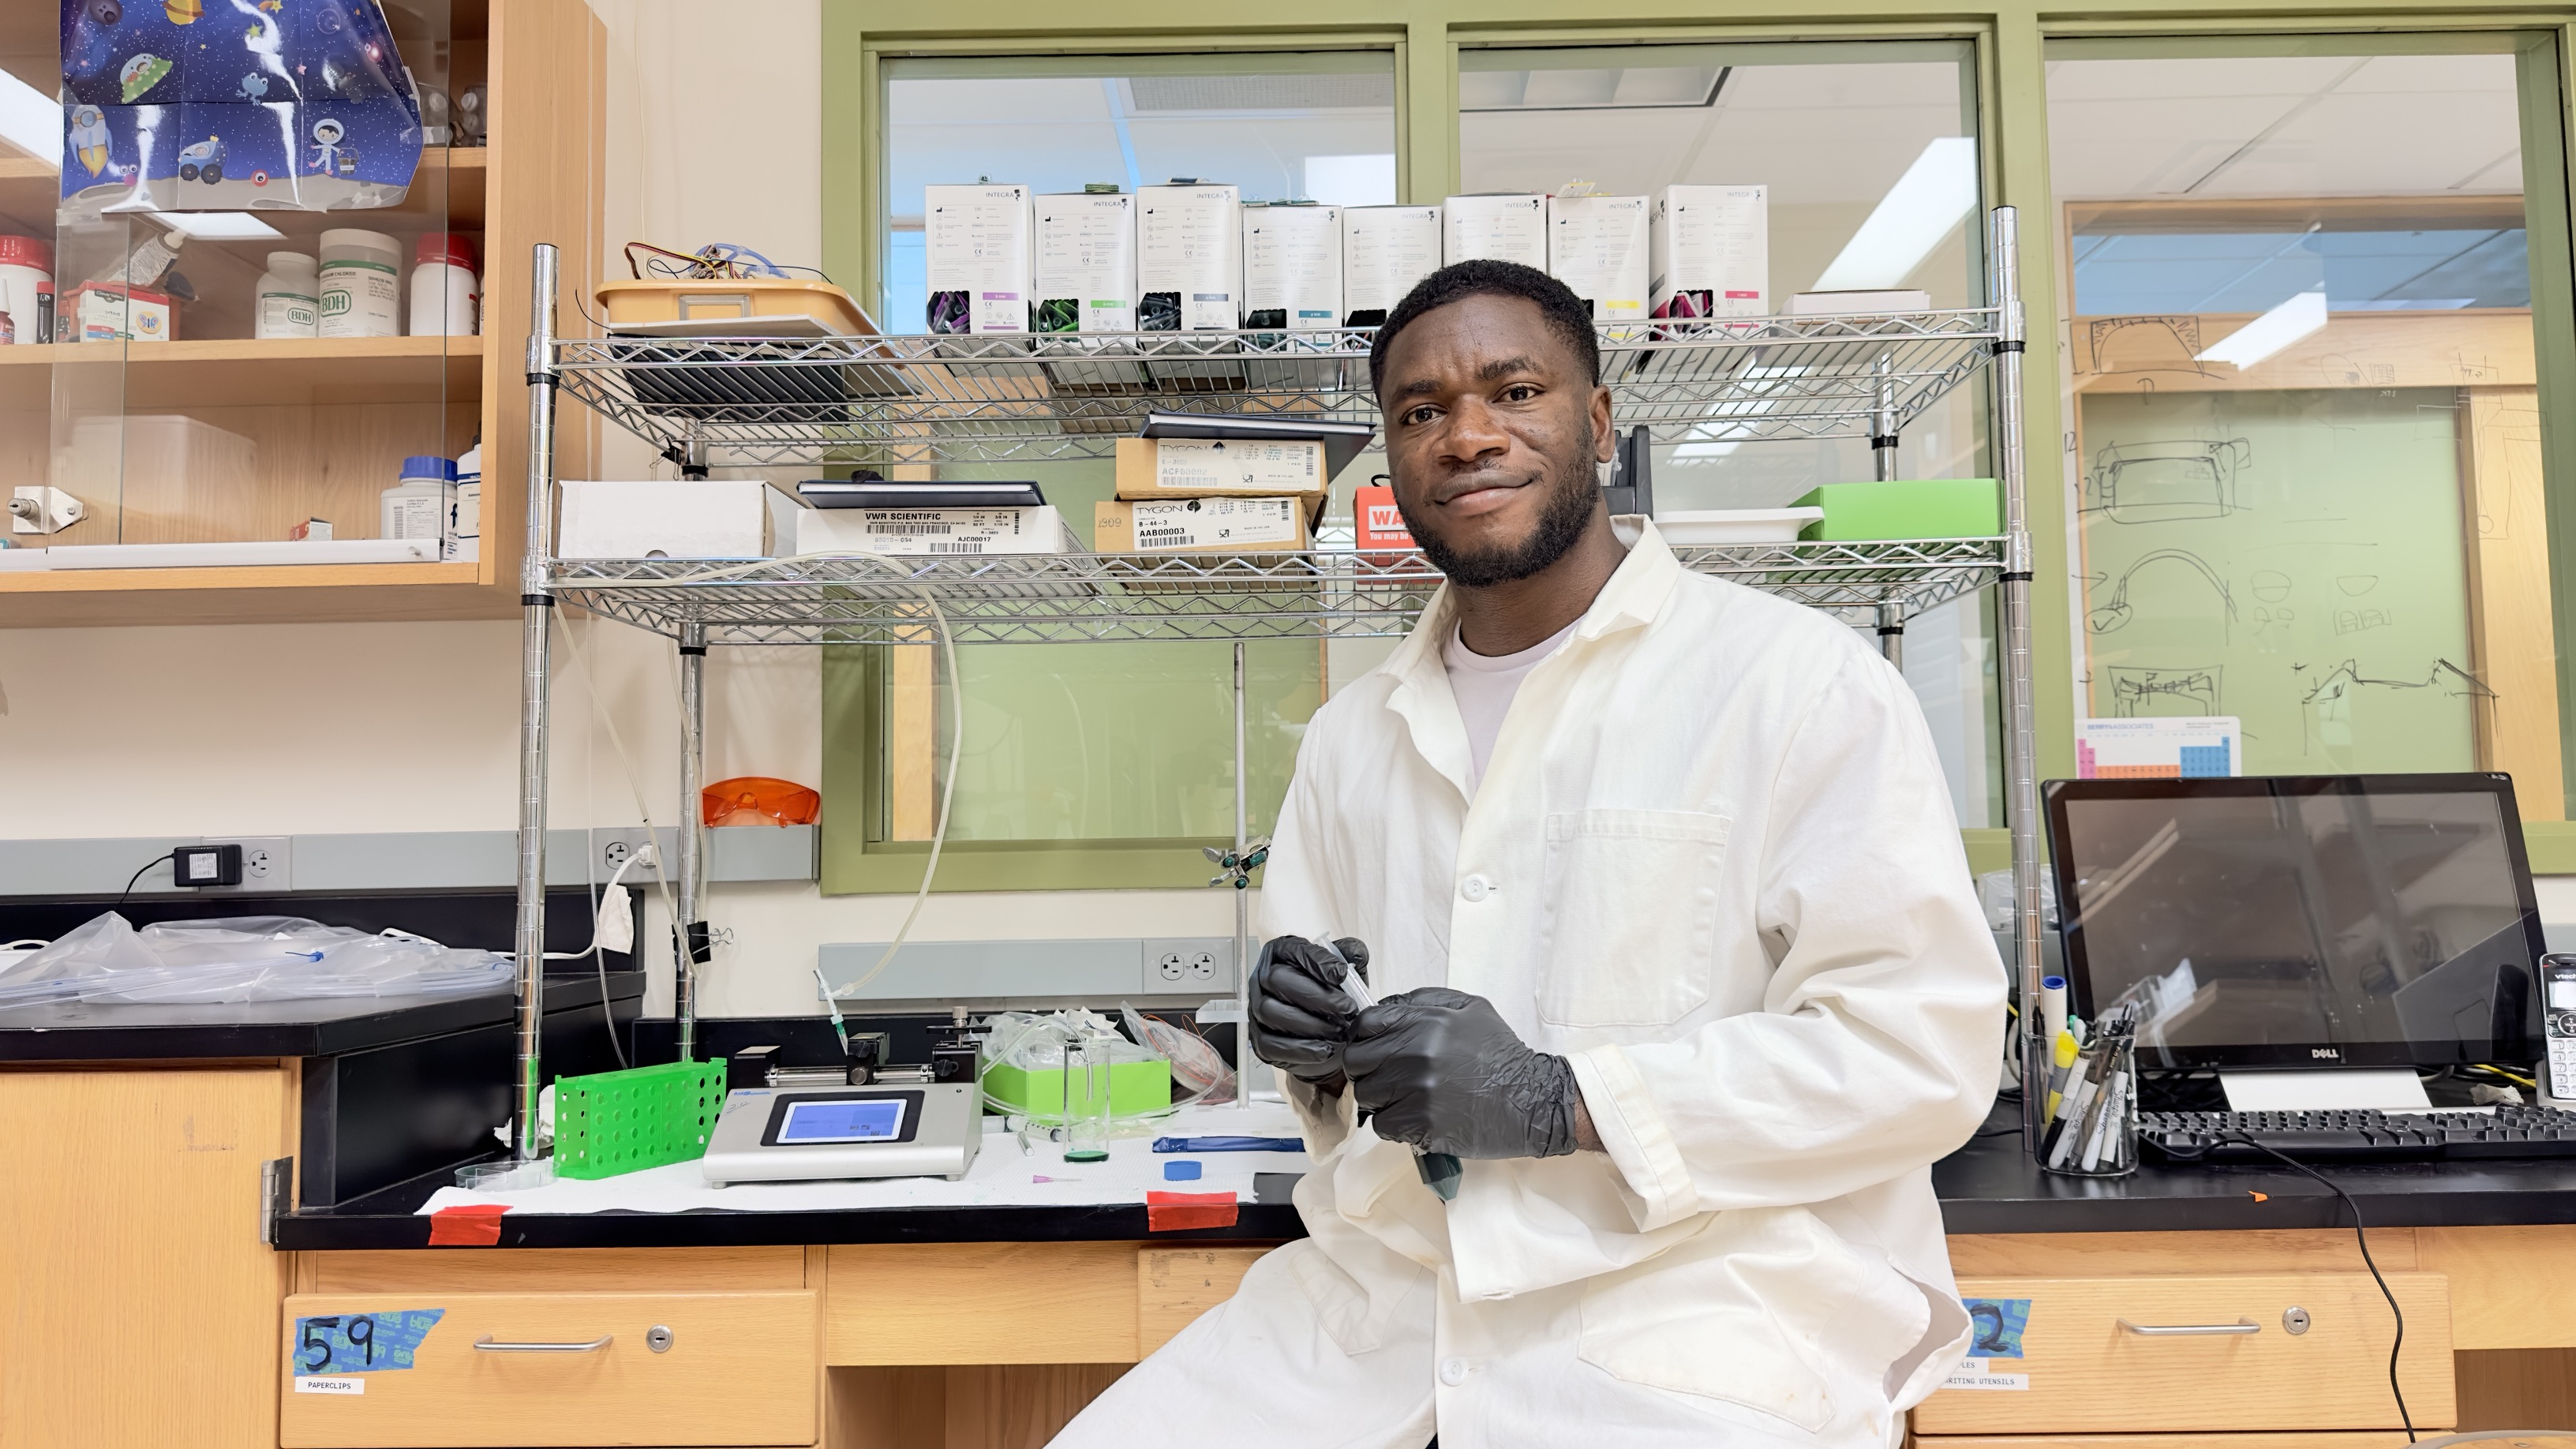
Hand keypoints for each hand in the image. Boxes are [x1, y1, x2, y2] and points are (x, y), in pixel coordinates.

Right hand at [1248, 936, 1362, 1087]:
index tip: (1341, 974)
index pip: (1291, 949)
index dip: (1315, 960)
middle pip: (1277, 979)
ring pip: (1271, 1011)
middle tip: (1346, 1008)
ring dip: (1310, 1023)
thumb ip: (1351, 957)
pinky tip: (1325, 1049)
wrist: (1328, 1036)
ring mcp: (1256, 1010)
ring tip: (1339, 1030)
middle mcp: (1262, 979)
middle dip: (1316, 995)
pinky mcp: (1259, 1040)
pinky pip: (1271, 1044)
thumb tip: (1356, 953)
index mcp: (1280, 954)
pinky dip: (1301, 1048)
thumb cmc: (1331, 999)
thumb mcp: (1346, 973)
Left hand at [1345, 988, 1579, 1159]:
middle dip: (1368, 1068)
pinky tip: (1416, 1117)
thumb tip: (1383, 1009)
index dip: (1365, 1037)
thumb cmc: (1500, 1053)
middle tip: (1389, 1076)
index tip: (1375, 1047)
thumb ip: (1423, 1002)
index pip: (1364, 1025)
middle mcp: (1416, 1054)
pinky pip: (1381, 1125)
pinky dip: (1393, 1123)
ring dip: (1380, 1098)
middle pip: (1356, 1061)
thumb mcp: (1470, 1008)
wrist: (1532, 1100)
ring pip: (1365, 1095)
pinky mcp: (1420, 1125)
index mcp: (1425, 1022)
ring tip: (1406, 1098)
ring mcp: (1416, 1092)